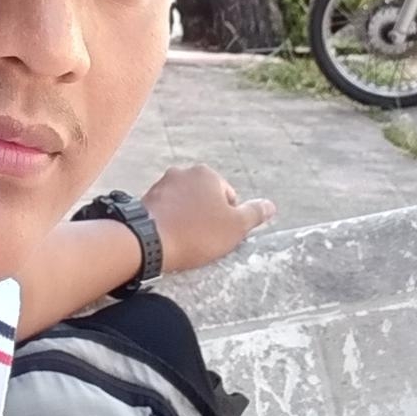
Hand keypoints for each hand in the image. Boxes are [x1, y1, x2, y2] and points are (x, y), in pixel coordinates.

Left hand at [140, 165, 275, 273]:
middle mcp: (183, 172)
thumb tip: (270, 205)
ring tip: (185, 240)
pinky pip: (166, 212)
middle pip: (205, 199)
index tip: (219, 235)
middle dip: (207, 217)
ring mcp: (161, 184)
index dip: (228, 220)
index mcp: (207, 174)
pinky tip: (170, 238)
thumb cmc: (196, 234)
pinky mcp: (145, 199)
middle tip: (203, 239)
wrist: (149, 243)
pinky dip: (170, 223)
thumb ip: (255, 214)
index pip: (229, 198)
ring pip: (185, 205)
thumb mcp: (235, 227)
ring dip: (188, 220)